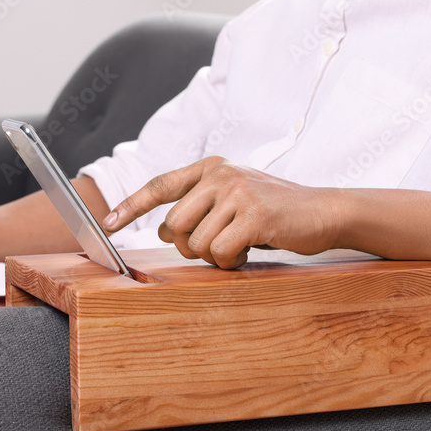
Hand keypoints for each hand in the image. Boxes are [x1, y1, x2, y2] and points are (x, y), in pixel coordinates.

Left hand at [104, 157, 343, 268]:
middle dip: (190, 247)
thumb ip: (201, 207)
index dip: (131, 206)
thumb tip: (165, 230)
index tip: (108, 225)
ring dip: (215, 257)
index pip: (160, 186)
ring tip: (239, 247)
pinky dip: (231, 262)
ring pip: (197, 243)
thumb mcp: (235, 199)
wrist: (323, 211)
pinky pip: (221, 252)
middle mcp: (221, 174)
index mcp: (212, 167)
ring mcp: (237, 193)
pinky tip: (249, 252)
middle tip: (217, 248)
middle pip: (175, 225)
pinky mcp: (254, 215)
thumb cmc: (276, 211)